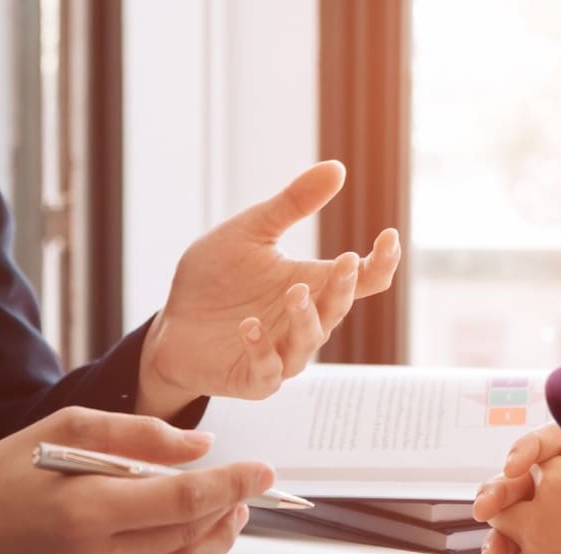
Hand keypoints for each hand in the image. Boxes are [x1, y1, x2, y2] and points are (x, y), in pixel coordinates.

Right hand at [0, 407, 275, 553]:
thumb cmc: (4, 477)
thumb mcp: (64, 429)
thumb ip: (138, 435)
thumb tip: (204, 448)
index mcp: (86, 509)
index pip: (185, 499)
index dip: (233, 484)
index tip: (264, 472)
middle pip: (187, 536)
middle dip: (225, 509)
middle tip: (241, 491)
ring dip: (216, 547)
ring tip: (228, 520)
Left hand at [138, 161, 400, 414]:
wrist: (172, 323)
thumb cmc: (215, 279)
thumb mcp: (250, 232)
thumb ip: (292, 204)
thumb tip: (337, 168)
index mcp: (312, 285)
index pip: (362, 280)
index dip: (381, 262)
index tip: (388, 236)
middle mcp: (304, 321)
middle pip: (338, 308)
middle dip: (343, 287)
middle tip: (343, 261)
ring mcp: (281, 353)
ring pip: (308, 342)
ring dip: (305, 319)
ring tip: (293, 293)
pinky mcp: (253, 378)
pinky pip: (267, 370)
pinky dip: (261, 350)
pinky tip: (249, 327)